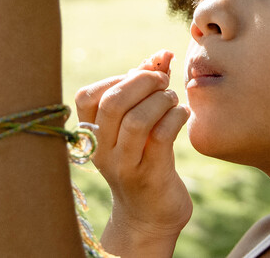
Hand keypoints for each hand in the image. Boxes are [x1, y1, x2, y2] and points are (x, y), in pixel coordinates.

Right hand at [75, 50, 191, 253]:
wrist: (150, 215)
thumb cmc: (145, 159)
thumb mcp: (138, 124)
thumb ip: (145, 88)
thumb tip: (161, 54)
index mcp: (92, 134)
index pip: (87, 96)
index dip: (117, 77)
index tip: (142, 74)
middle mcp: (102, 150)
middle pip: (112, 103)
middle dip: (142, 82)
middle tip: (161, 81)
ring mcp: (124, 165)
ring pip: (136, 121)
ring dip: (160, 100)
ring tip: (172, 99)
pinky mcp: (150, 176)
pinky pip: (161, 137)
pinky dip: (175, 116)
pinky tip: (183, 113)